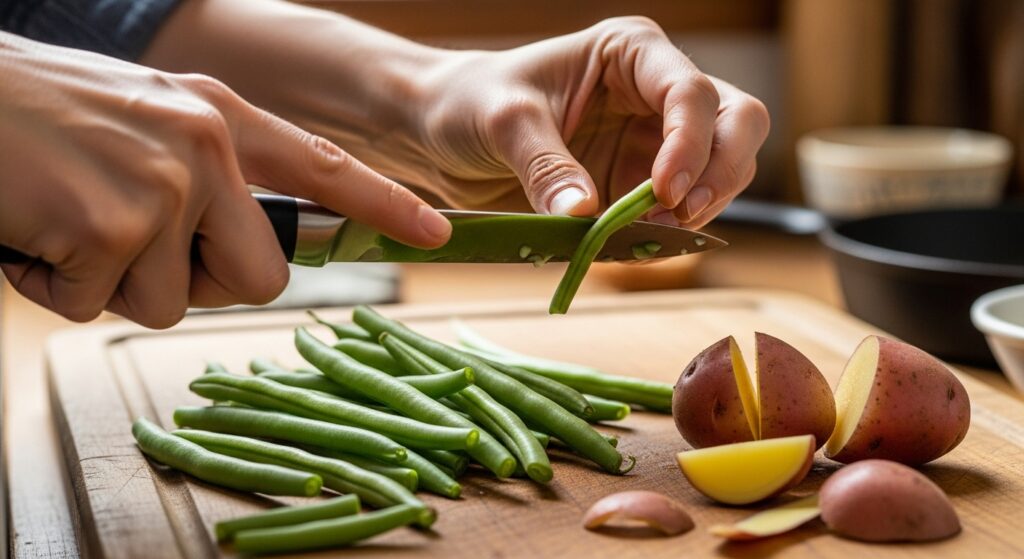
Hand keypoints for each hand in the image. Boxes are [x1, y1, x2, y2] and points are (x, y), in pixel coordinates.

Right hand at [0, 33, 449, 327]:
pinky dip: (59, 287)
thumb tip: (241, 252)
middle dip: (201, 285)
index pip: (324, 166)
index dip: (384, 204)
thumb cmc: (39, 114)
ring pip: (174, 303)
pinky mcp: (115, 226)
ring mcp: (166, 185)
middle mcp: (206, 146)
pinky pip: (104, 306)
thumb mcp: (145, 123)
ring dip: (113, 285)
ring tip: (67, 222)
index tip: (436, 232)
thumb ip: (207, 176)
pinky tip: (34, 232)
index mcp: (220, 119)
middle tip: (133, 245)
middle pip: (261, 277)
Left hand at [407, 17, 769, 226]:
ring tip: (644, 234)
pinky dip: (668, 235)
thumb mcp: (503, 122)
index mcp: (630, 54)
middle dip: (722, 172)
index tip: (664, 191)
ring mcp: (654, 143)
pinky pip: (679, 214)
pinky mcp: (639, 187)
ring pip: (724, 172)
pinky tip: (632, 245)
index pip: (691, 91)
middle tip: (680, 214)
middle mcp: (655, 94)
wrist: (443, 134)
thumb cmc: (470, 102)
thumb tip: (583, 214)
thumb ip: (545, 165)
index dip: (692, 143)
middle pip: (738, 124)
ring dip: (699, 209)